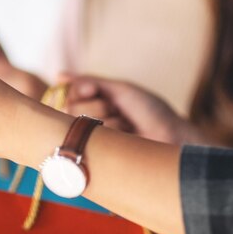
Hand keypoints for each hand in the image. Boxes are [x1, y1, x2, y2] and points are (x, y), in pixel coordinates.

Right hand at [64, 75, 204, 144]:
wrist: (173, 136)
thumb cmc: (151, 111)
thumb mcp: (119, 90)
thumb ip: (88, 82)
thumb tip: (58, 75)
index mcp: (91, 104)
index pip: (65, 95)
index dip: (78, 90)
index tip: (93, 89)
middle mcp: (87, 123)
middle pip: (69, 108)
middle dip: (99, 105)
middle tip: (119, 110)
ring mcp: (92, 142)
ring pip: (81, 123)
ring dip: (110, 120)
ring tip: (128, 126)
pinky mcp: (97, 158)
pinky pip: (92, 139)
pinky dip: (113, 132)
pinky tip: (127, 138)